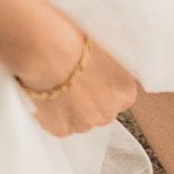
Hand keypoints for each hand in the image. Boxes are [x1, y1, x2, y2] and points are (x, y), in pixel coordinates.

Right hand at [15, 21, 140, 137]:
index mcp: (126, 92)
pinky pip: (59, 125)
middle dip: (89, 102)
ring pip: (80, 121)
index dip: (105, 89)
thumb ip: (113, 70)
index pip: (120, 98)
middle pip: (101, 112)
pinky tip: (47, 97)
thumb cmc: (77, 43)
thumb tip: (107, 72)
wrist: (49, 53)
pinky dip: (52, 115)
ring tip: (57, 88)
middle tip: (73, 83)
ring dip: (71, 110)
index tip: (93, 81)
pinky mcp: (62, 130)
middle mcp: (109, 113)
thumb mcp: (108, 52)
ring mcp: (85, 124)